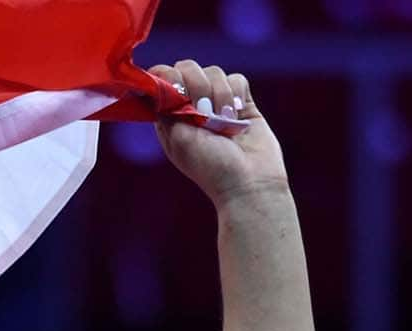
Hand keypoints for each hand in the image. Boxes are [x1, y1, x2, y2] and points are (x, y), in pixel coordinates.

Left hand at [146, 61, 289, 207]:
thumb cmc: (210, 167)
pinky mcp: (242, 102)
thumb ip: (168, 106)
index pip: (162, 78)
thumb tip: (162, 77)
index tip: (178, 92)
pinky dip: (237, 94)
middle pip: (188, 67)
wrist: (249, 183)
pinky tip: (238, 116)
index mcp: (170, 116)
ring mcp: (218, 102)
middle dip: (197, 85)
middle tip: (204, 112)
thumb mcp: (179, 138)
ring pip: (215, 72)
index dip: (168, 78)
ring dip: (220, 95)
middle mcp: (192, 106)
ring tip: (225, 122)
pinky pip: (238, 79)